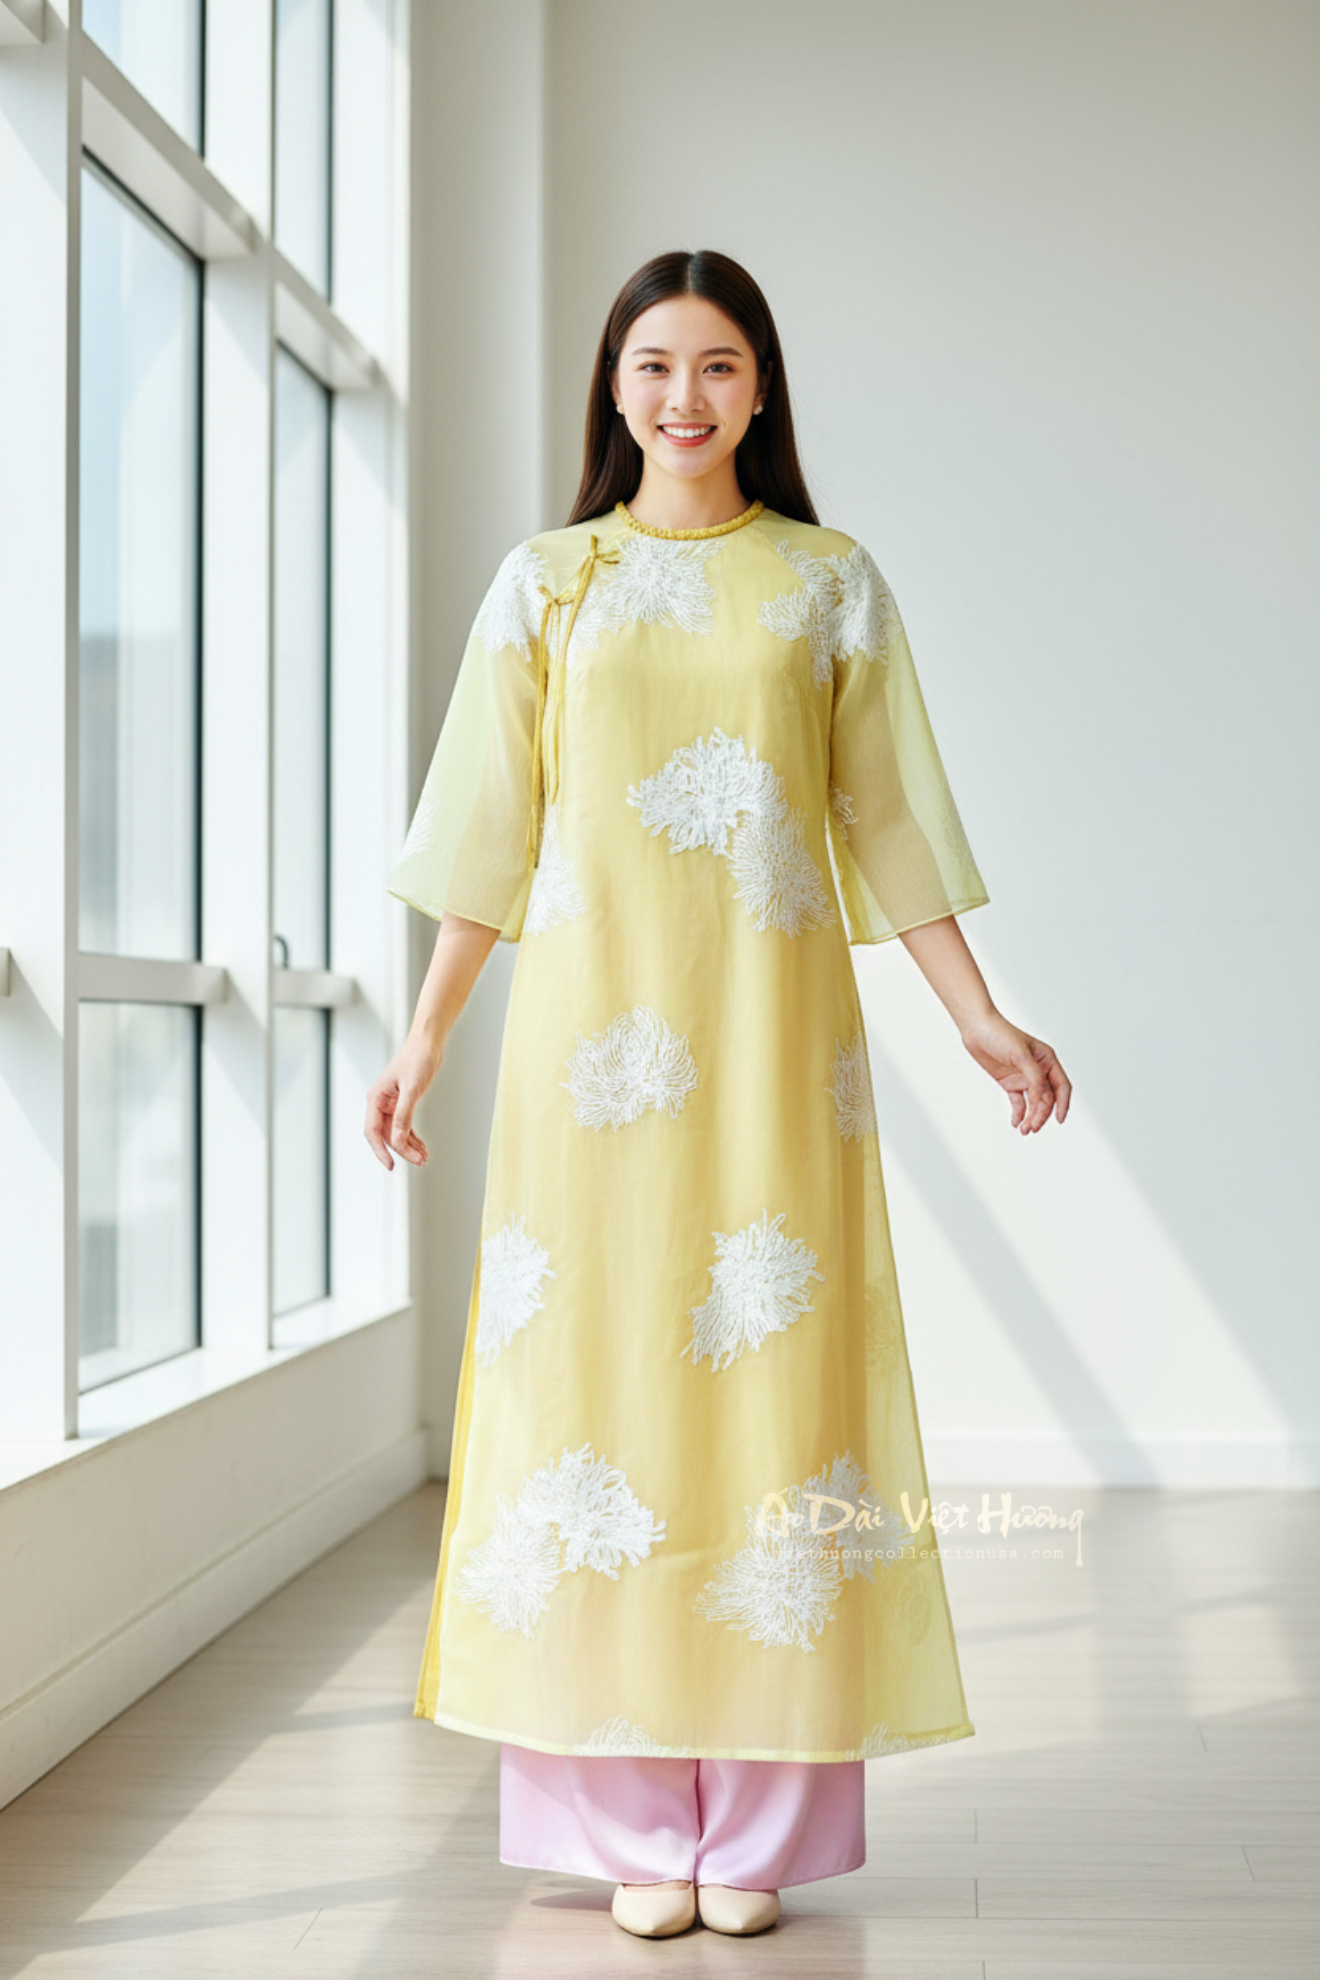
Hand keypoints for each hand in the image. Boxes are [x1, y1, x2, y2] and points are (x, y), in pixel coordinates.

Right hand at [364, 1037, 442, 1169]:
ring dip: (410, 1147)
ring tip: (424, 1159)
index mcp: (375, 1098)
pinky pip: (405, 1126)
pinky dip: (414, 1138)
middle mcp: (380, 1103)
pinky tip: (423, 1149)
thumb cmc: (418, 1059)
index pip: (373, 1132)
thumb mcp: (412, 1089)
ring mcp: (391, 1104)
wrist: (428, 1042)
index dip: (381, 1151)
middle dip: (402, 1151)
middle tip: (420, 1162)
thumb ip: (404, 1115)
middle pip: (386, 1135)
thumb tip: (398, 1140)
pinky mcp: (403, 1102)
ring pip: (397, 1133)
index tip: (391, 1165)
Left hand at [959, 1010, 1070, 1133]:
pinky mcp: (1009, 1082)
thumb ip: (1034, 1076)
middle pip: (1047, 1098)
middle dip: (1042, 1114)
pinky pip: (1018, 1102)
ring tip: (1025, 1130)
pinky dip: (1019, 1113)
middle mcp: (1038, 1069)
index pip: (1062, 1086)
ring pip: (1034, 1102)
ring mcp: (1023, 1076)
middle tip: (1033, 1127)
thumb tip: (1042, 1095)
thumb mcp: (1020, 1054)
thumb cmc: (1000, 1034)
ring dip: (1031, 1117)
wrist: (976, 1028)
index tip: (1059, 1120)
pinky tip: (1016, 1123)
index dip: (1063, 1104)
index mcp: (1047, 1060)